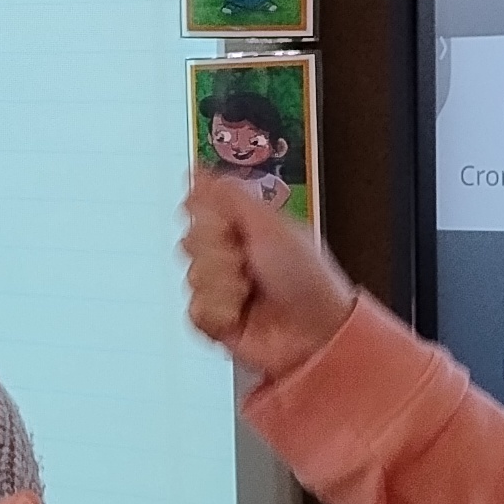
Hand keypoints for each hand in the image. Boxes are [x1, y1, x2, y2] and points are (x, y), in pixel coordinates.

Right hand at [182, 171, 358, 380]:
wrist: (313, 332)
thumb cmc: (305, 279)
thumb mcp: (270, 225)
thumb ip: (230, 196)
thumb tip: (198, 172)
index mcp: (244, 227)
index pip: (199, 210)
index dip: (211, 220)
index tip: (231, 227)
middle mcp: (229, 255)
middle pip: (190, 242)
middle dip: (219, 255)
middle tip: (247, 262)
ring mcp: (221, 288)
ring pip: (191, 277)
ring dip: (224, 286)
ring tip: (250, 292)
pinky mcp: (214, 320)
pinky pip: (194, 310)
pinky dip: (219, 312)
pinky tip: (240, 313)